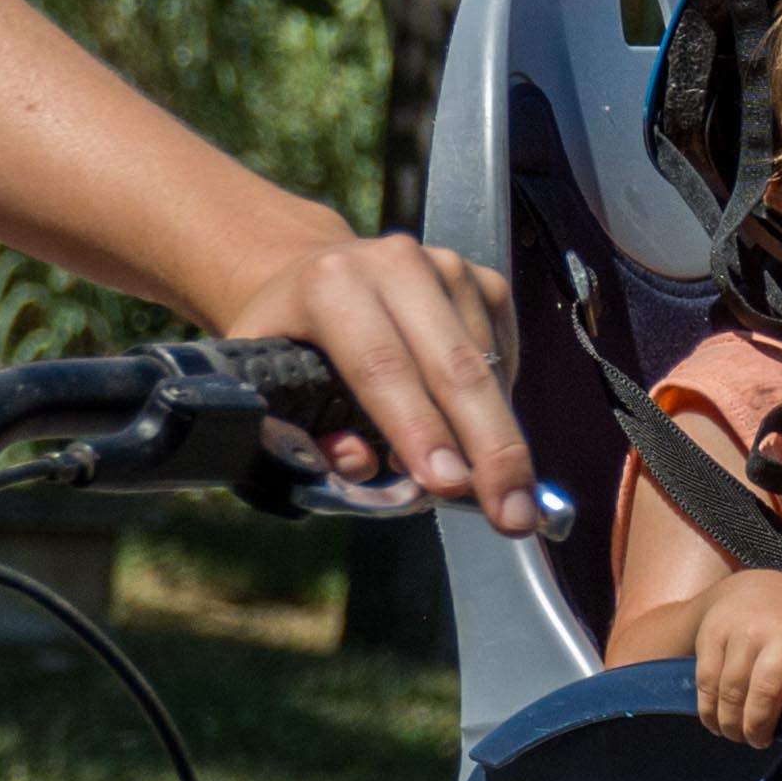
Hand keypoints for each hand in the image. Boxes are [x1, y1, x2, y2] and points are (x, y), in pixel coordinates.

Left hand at [230, 224, 541, 532]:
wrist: (314, 271)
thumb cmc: (289, 343)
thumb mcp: (267, 387)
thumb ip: (297, 437)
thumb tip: (360, 462)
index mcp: (330, 285)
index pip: (381, 367)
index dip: (417, 430)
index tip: (449, 485)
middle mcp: (396, 264)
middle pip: (454, 368)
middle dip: (489, 449)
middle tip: (514, 515)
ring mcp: (449, 268)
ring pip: (488, 370)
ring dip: (497, 439)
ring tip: (496, 494)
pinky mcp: (485, 281)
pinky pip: (505, 360)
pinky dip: (500, 408)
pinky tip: (477, 433)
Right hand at [685, 570, 781, 743]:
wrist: (763, 586)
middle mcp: (781, 631)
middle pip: (766, 687)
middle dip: (758, 725)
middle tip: (758, 742)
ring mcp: (743, 630)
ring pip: (731, 690)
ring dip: (732, 723)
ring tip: (738, 735)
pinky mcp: (713, 632)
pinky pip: (706, 681)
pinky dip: (708, 710)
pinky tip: (716, 722)